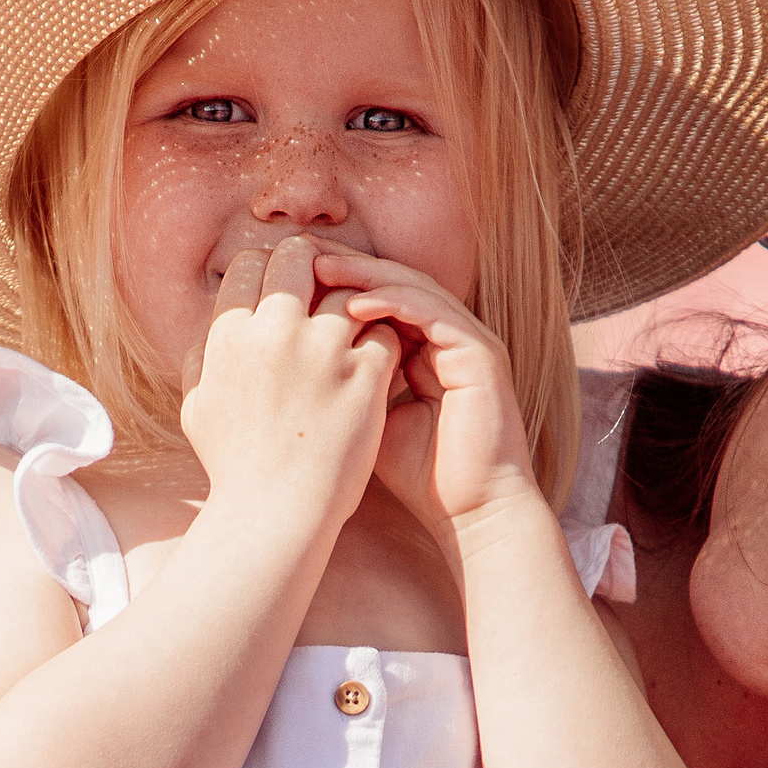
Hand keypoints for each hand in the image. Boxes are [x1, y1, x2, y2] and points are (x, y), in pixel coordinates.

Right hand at [180, 236, 397, 543]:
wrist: (274, 515)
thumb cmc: (235, 467)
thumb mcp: (197, 409)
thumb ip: (202, 362)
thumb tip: (210, 333)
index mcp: (228, 336)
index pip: (250, 263)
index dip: (269, 267)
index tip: (285, 284)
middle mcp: (273, 334)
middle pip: (300, 257)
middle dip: (316, 265)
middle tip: (328, 285)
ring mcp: (322, 352)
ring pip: (349, 290)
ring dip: (355, 304)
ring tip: (357, 327)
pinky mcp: (364, 376)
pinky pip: (385, 331)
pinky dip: (384, 339)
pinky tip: (378, 360)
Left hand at [308, 244, 541, 543]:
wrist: (473, 514)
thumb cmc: (422, 478)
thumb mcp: (368, 420)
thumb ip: (345, 386)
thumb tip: (290, 366)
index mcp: (424, 348)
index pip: (378, 298)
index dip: (335, 283)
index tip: (286, 277)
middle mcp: (449, 337)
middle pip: (394, 281)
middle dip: (346, 265)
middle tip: (299, 252)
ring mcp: (469, 342)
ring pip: (413, 288)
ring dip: (365, 274)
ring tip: (319, 266)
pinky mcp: (481, 355)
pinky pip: (435, 313)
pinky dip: (394, 303)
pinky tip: (352, 302)